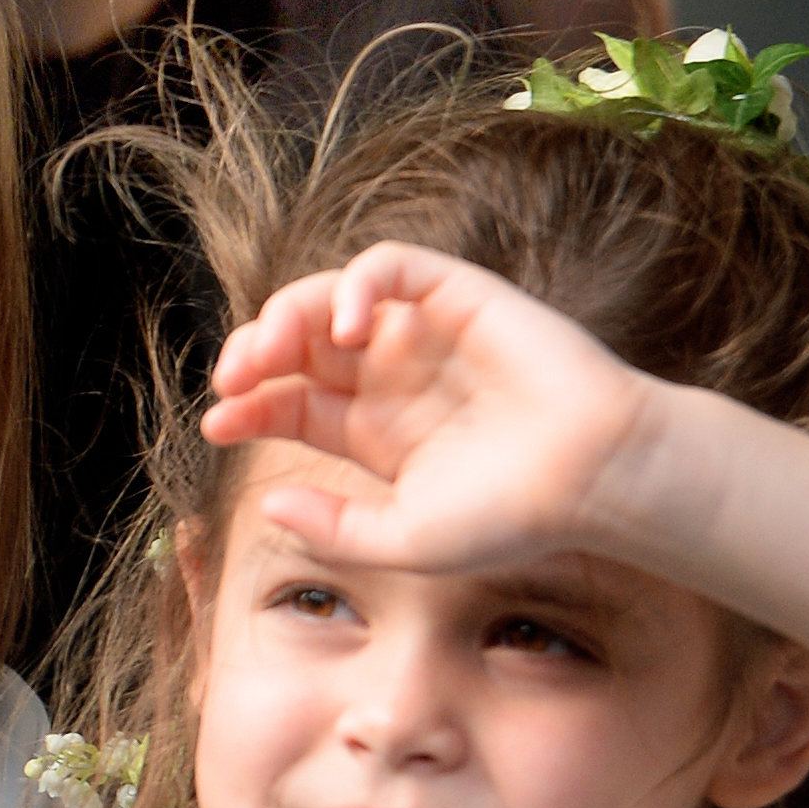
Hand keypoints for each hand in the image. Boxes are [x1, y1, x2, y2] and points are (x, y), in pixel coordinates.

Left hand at [199, 241, 654, 573]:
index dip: (248, 405)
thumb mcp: (406, 540)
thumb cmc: (513, 517)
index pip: (292, 403)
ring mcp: (420, 331)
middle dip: (256, 352)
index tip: (215, 423)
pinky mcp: (456, 293)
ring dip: (288, 313)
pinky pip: (390, 267)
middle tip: (235, 376)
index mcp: (374, 430)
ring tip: (272, 348)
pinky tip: (347, 328)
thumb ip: (334, 528)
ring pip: (330, 298)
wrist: (593, 478)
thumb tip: (265, 500)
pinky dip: (357, 283)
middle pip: (299, 345)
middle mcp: (391, 375)